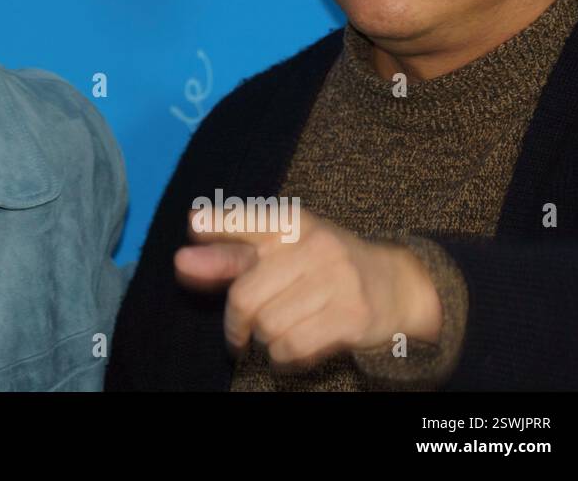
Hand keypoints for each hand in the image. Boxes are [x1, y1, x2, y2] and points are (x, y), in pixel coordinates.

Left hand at [175, 207, 441, 368]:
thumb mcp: (279, 251)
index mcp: (291, 223)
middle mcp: (314, 245)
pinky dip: (283, 357)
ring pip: (269, 325)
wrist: (396, 286)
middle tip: (238, 334)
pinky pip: (294, 346)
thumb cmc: (321, 266)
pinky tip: (289, 352)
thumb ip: (228, 255)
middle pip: (246, 295)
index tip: (194, 228)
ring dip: (264, 340)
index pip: (246, 220)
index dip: (216, 225)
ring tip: (274, 336)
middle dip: (235, 323)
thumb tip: (180, 261)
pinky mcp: (353, 315)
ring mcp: (337, 280)